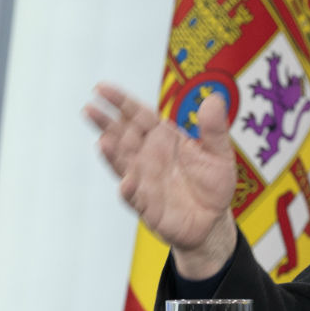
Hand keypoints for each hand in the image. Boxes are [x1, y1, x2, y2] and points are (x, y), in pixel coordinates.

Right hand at [85, 83, 237, 277]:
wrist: (211, 221)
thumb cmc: (212, 184)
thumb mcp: (219, 153)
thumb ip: (214, 128)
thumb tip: (214, 97)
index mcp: (163, 138)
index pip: (138, 115)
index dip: (120, 102)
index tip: (102, 89)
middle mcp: (148, 156)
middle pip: (122, 136)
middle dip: (106, 123)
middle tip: (90, 110)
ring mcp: (143, 180)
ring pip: (122, 164)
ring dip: (112, 155)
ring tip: (103, 143)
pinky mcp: (146, 205)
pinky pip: (135, 197)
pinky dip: (129, 190)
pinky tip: (126, 182)